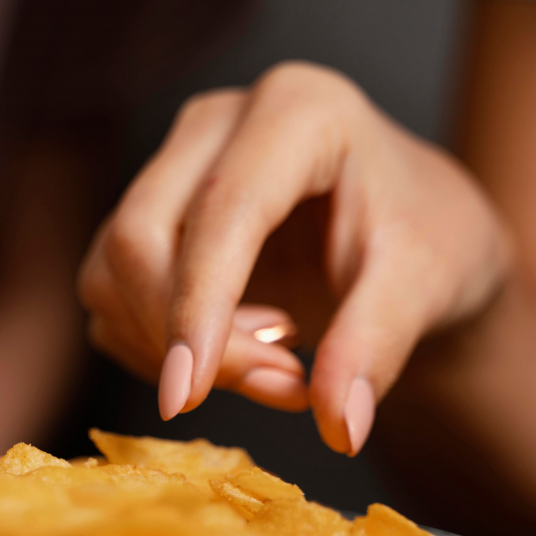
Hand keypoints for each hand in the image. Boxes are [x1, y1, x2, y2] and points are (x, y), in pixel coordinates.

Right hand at [78, 62, 510, 453]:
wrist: (410, 234)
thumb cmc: (425, 238)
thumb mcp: (426, 284)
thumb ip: (378, 345)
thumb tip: (340, 425)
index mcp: (297, 111)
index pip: (220, 213)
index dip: (197, 310)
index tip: (187, 398)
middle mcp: (216, 123)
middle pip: (139, 238)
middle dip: (190, 338)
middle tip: (287, 387)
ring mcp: (172, 166)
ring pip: (111, 272)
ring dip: (171, 348)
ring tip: (278, 369)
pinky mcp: (147, 215)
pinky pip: (109, 296)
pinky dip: (154, 347)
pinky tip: (232, 352)